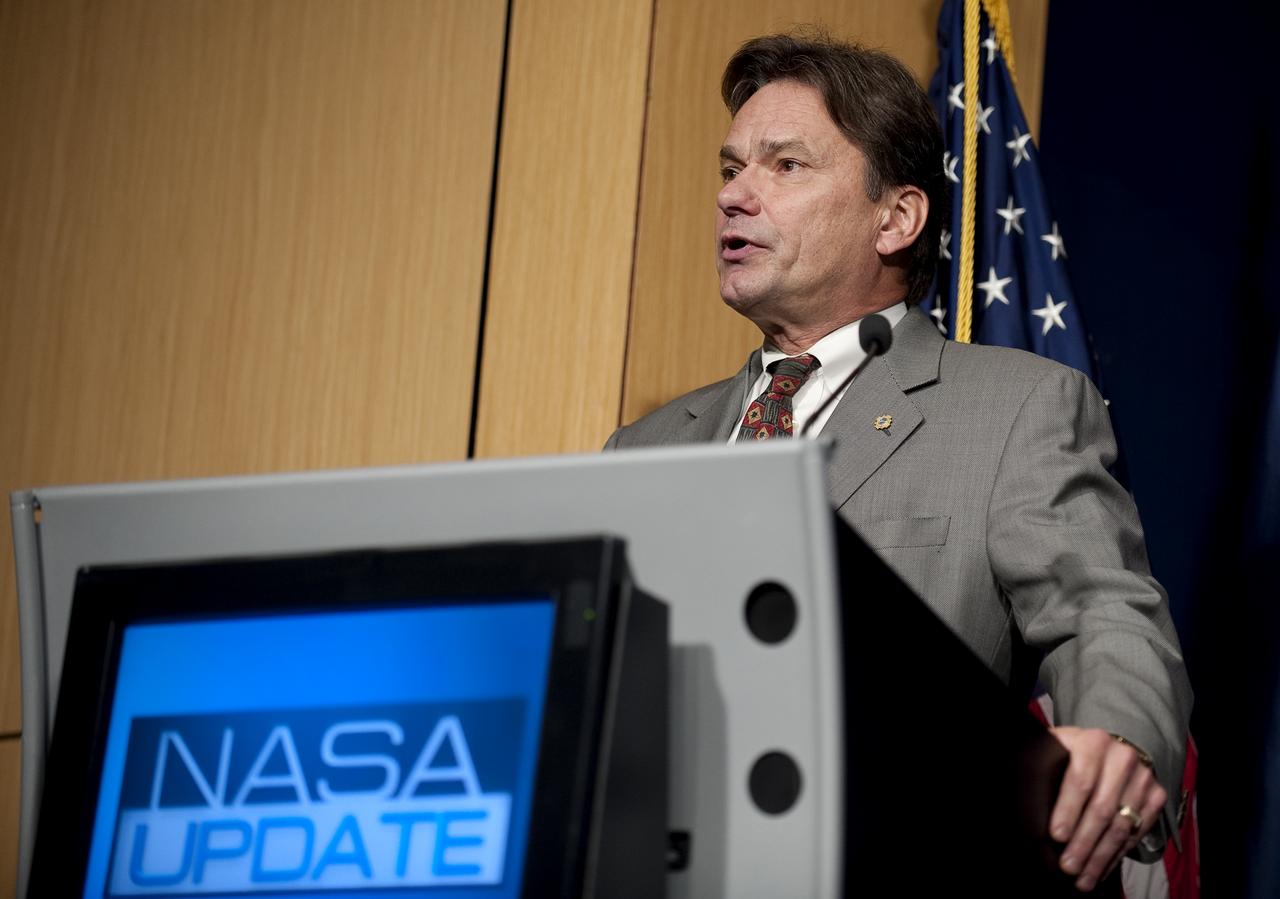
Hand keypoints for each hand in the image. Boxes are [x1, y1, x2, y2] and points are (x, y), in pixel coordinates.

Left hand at [1047, 726, 1165, 891]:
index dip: (1068, 810)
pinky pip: (1135, 833)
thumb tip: (1024, 804)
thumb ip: (1041, 767)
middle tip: (1067, 867)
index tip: (1056, 836)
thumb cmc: (1068, 755)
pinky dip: (1116, 855)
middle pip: (1102, 808)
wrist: (1108, 750)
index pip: (1080, 780)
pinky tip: (1100, 870)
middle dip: (1083, 843)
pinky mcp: (1156, 796)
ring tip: (1082, 879)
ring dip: (1100, 857)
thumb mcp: (1054, 751)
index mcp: (1092, 742)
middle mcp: (1122, 757)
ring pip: (1120, 826)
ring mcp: (1143, 777)